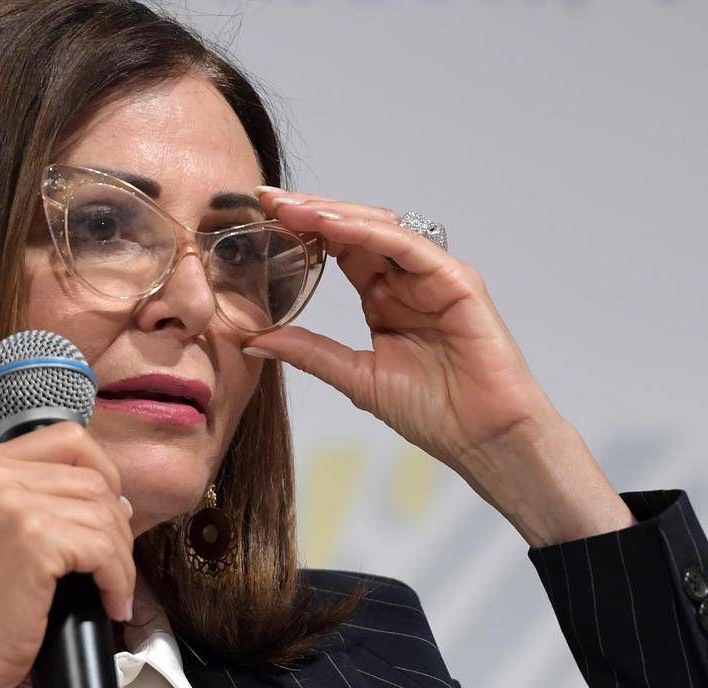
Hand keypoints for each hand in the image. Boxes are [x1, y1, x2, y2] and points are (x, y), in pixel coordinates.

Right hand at [0, 421, 135, 687]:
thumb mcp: (0, 528)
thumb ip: (44, 498)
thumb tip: (118, 496)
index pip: (69, 438)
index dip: (104, 473)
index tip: (108, 516)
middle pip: (94, 479)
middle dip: (117, 526)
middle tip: (113, 567)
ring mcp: (12, 506)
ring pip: (106, 513)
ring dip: (121, 558)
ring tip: (112, 589)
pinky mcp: (34, 541)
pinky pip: (104, 549)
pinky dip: (119, 580)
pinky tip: (111, 603)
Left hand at [244, 188, 633, 544]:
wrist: (482, 438)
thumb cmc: (432, 411)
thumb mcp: (354, 376)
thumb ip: (308, 352)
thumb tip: (255, 339)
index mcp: (382, 298)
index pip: (338, 249)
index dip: (300, 231)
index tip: (261, 217)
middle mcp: (407, 280)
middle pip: (355, 229)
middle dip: (310, 211)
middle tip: (267, 199)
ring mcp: (433, 276)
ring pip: (380, 228)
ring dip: (334, 214)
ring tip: (292, 208)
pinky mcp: (457, 281)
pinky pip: (410, 247)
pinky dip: (370, 233)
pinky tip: (333, 227)